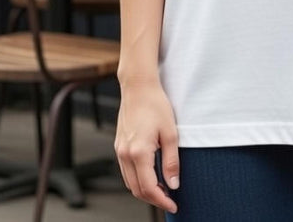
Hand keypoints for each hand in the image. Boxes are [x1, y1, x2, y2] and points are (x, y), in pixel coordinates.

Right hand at [114, 79, 179, 212]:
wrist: (138, 87)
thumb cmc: (155, 104)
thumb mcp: (171, 133)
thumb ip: (171, 161)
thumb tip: (174, 184)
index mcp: (139, 152)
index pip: (149, 188)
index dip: (162, 200)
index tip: (174, 204)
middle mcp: (125, 154)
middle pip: (137, 189)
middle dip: (153, 198)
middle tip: (170, 199)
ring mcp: (119, 150)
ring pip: (129, 182)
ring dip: (144, 190)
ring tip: (162, 189)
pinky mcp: (119, 145)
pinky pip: (126, 171)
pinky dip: (137, 179)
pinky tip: (150, 174)